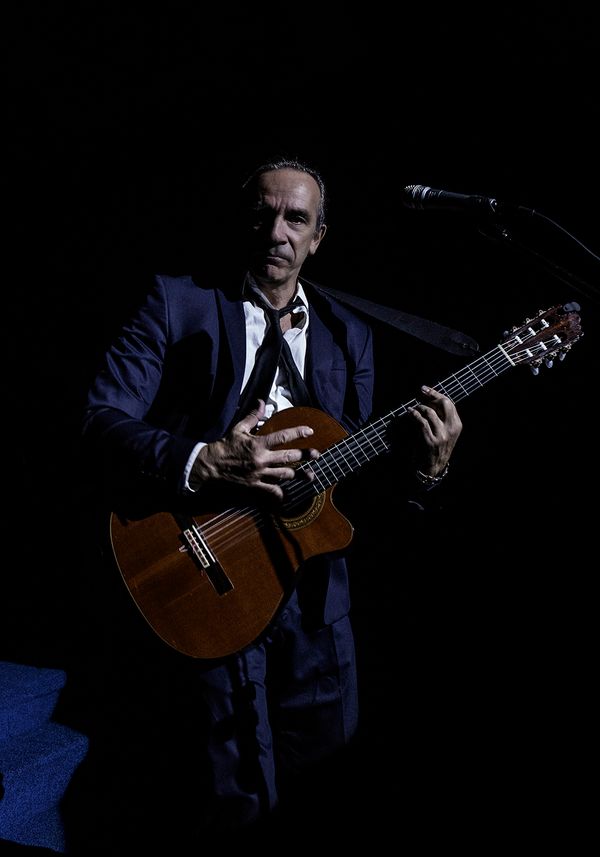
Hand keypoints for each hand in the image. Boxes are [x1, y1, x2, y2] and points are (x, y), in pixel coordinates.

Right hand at [189, 400, 319, 499]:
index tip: (310, 431)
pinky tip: (287, 495)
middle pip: (289, 457)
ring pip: (284, 475)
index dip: (298, 433)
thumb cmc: (225, 445)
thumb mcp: (238, 428)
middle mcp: (261, 459)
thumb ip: (252, 416)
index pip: (283, 437)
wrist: (211, 465)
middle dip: (305, 455)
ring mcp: (259, 473)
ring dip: (298, 475)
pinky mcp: (255, 485)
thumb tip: (261, 402)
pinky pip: (271, 490)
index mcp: (258, 444)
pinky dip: (280, 494)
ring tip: (310, 475)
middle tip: (316, 454)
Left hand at [409, 386, 461, 476]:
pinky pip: (421, 422)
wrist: (433, 467)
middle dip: (431, 395)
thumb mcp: (444, 432)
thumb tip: (429, 399)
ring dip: (419, 407)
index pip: (449, 403)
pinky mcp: (431, 441)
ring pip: (430, 412)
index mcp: (457, 425)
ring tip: (414, 408)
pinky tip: (410, 413)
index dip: (436, 394)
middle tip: (420, 392)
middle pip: (444, 404)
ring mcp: (442, 436)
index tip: (425, 389)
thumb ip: (442, 418)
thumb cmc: (436, 447)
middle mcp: (452, 429)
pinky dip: (414, 415)